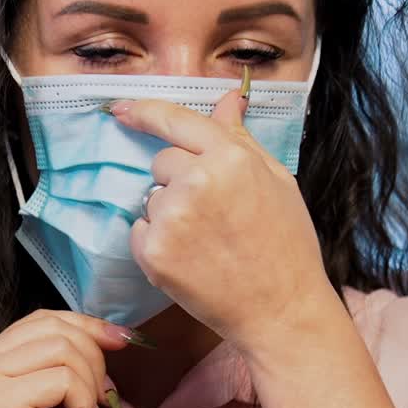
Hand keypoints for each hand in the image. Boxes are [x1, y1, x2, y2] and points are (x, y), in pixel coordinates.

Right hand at [0, 310, 132, 407]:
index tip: (120, 342)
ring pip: (63, 350)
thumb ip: (64, 373)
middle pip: (56, 329)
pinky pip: (62, 381)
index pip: (42, 319)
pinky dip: (81, 404)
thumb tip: (108, 339)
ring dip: (89, 386)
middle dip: (94, 360)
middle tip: (100, 401)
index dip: (86, 326)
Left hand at [108, 85, 334, 354]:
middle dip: (179, 180)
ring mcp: (171, 218)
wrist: (280, 310)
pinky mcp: (153, 252)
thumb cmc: (286, 246)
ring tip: (206, 241)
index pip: (176, 121)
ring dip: (169, 213)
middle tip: (213, 213)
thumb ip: (241, 139)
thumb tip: (228, 98)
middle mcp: (196, 182)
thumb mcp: (276, 181)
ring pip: (152, 198)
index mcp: (230, 158)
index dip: (146, 111)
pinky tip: (190, 259)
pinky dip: (156, 242)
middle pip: (161, 162)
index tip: (122, 109)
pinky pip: (139, 230)